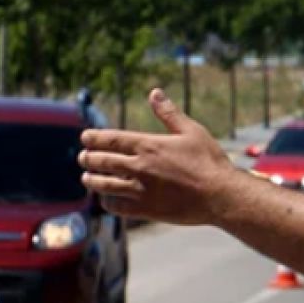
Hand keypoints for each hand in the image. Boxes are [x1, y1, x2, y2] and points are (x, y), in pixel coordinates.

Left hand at [78, 89, 236, 224]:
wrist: (221, 195)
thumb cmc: (209, 161)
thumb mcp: (191, 131)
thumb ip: (169, 113)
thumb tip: (154, 93)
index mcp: (148, 145)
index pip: (110, 139)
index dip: (93, 138)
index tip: (85, 137)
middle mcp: (140, 167)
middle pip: (102, 161)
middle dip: (88, 159)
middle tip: (82, 158)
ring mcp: (141, 190)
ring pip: (105, 185)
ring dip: (92, 181)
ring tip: (87, 179)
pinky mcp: (146, 209)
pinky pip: (117, 206)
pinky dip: (108, 202)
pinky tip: (107, 200)